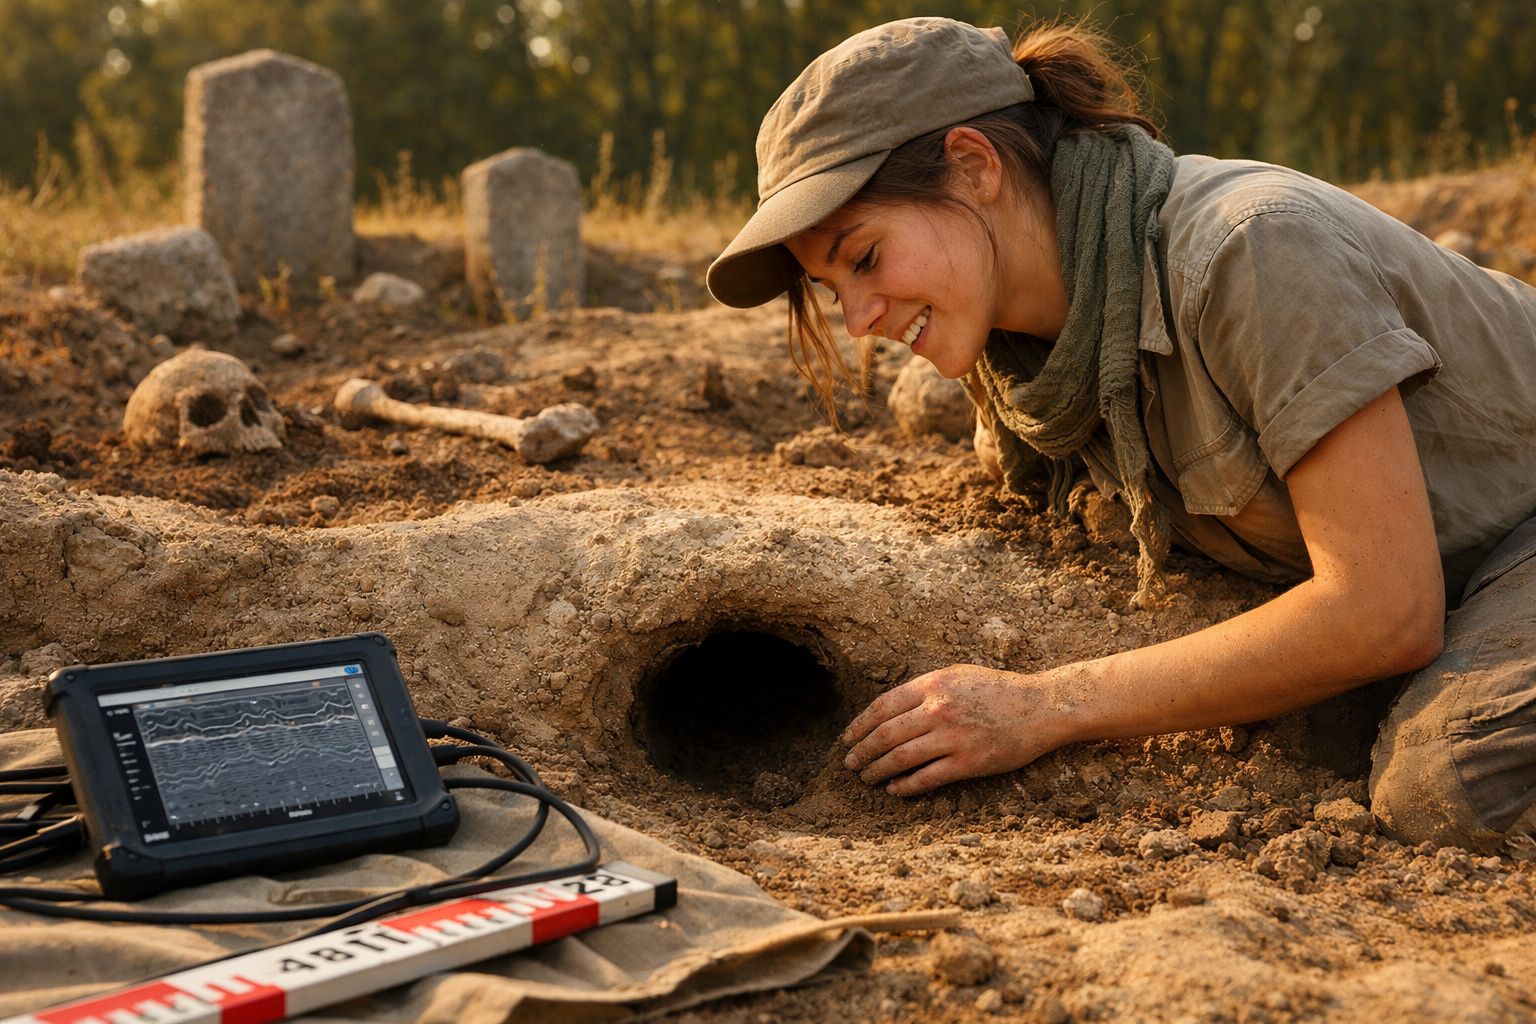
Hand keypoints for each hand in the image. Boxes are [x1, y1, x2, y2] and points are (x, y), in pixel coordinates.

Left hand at [841, 664, 1074, 795]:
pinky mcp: (969, 762)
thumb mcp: (957, 676)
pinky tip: (894, 790)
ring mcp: (953, 737)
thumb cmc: (998, 690)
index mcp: (932, 684)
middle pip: (885, 734)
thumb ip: (924, 690)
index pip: (882, 707)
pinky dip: (905, 786)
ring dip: (877, 771)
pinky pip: (927, 778)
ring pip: (900, 758)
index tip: (848, 739)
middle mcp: (938, 709)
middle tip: (850, 764)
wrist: (1041, 707)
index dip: (859, 726)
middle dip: (862, 752)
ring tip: (867, 778)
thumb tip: (890, 710)